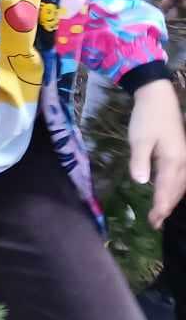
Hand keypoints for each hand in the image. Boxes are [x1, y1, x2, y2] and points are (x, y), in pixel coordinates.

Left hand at [129, 79, 185, 225]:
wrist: (158, 96)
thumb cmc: (147, 117)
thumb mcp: (139, 139)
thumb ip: (139, 161)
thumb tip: (141, 183)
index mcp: (173, 161)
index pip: (166, 190)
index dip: (160, 207)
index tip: (153, 221)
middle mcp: (183, 162)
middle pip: (176, 191)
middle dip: (166, 207)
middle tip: (155, 223)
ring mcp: (184, 157)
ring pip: (181, 185)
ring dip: (171, 199)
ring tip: (160, 213)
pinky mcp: (181, 152)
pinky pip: (180, 177)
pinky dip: (174, 188)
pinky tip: (168, 191)